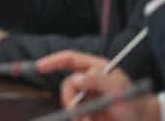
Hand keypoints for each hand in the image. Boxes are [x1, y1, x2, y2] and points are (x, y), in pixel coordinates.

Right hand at [40, 51, 156, 120]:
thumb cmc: (133, 102)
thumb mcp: (117, 88)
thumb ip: (97, 80)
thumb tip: (76, 78)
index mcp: (95, 69)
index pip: (69, 59)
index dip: (53, 61)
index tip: (39, 67)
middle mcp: (89, 81)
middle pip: (68, 85)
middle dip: (70, 99)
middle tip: (77, 112)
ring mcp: (87, 96)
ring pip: (70, 102)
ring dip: (76, 113)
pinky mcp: (87, 111)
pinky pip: (75, 114)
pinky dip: (80, 118)